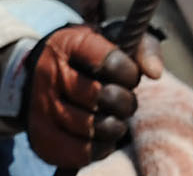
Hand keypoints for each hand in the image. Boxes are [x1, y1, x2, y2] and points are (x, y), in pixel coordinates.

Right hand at [24, 24, 150, 169]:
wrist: (37, 77)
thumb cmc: (87, 59)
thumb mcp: (111, 40)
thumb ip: (143, 47)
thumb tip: (155, 72)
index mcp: (67, 43)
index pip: (112, 63)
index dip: (130, 73)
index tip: (125, 74)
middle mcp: (49, 73)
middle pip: (107, 97)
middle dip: (125, 102)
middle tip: (120, 100)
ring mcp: (42, 107)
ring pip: (97, 128)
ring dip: (115, 126)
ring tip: (111, 117)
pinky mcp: (42, 138)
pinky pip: (83, 153)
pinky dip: (100, 148)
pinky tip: (99, 136)